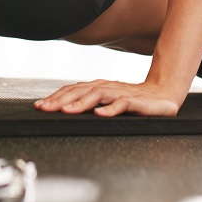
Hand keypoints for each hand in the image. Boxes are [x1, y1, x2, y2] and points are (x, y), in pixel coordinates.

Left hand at [33, 79, 181, 117]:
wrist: (162, 94)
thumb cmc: (132, 99)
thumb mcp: (107, 100)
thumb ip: (89, 102)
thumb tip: (63, 109)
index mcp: (97, 87)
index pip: (72, 90)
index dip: (55, 97)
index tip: (39, 106)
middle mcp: (106, 87)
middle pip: (80, 90)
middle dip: (61, 99)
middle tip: (45, 108)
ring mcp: (120, 93)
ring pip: (97, 95)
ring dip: (81, 103)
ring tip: (67, 111)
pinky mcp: (136, 101)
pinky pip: (122, 104)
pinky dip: (110, 109)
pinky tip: (100, 114)